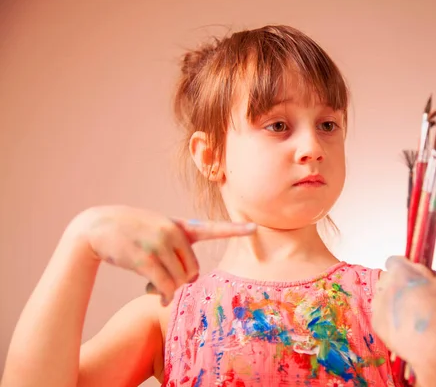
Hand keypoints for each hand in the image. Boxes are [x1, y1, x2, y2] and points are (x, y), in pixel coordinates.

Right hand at [70, 205, 256, 304]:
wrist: (95, 227)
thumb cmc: (130, 232)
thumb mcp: (156, 230)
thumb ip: (175, 251)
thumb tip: (184, 285)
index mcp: (179, 225)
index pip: (211, 228)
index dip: (235, 229)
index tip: (255, 228)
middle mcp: (172, 233)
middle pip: (194, 270)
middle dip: (184, 280)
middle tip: (168, 282)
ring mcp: (159, 245)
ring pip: (180, 280)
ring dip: (170, 290)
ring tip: (155, 286)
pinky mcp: (145, 259)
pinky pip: (165, 286)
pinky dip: (163, 295)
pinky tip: (154, 293)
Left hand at [371, 256, 435, 379]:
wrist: (433, 344)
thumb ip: (431, 271)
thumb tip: (422, 271)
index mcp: (401, 271)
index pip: (394, 261)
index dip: (403, 268)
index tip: (410, 277)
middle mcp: (385, 285)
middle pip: (387, 278)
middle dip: (397, 284)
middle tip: (412, 297)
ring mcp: (378, 303)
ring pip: (382, 296)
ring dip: (392, 300)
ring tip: (409, 314)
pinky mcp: (375, 321)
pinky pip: (380, 314)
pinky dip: (389, 318)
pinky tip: (404, 326)